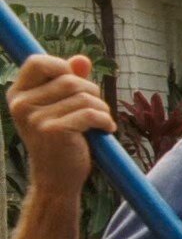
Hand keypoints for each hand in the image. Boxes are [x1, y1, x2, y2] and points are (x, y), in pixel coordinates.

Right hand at [4, 55, 113, 200]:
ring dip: (101, 108)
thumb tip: (81, 59)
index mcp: (18, 94)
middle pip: (70, 79)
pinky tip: (106, 129)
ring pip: (84, 96)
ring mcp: (35, 118)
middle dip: (92, 92)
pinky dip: (105, 120)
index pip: (37, 61)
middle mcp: (21, 104)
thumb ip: (70, 81)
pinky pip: (90, 113)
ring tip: (100, 122)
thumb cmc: (61, 141)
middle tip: (95, 109)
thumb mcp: (61, 108)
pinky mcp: (53, 130)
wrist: (56, 179)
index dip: (62, 67)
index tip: (76, 84)